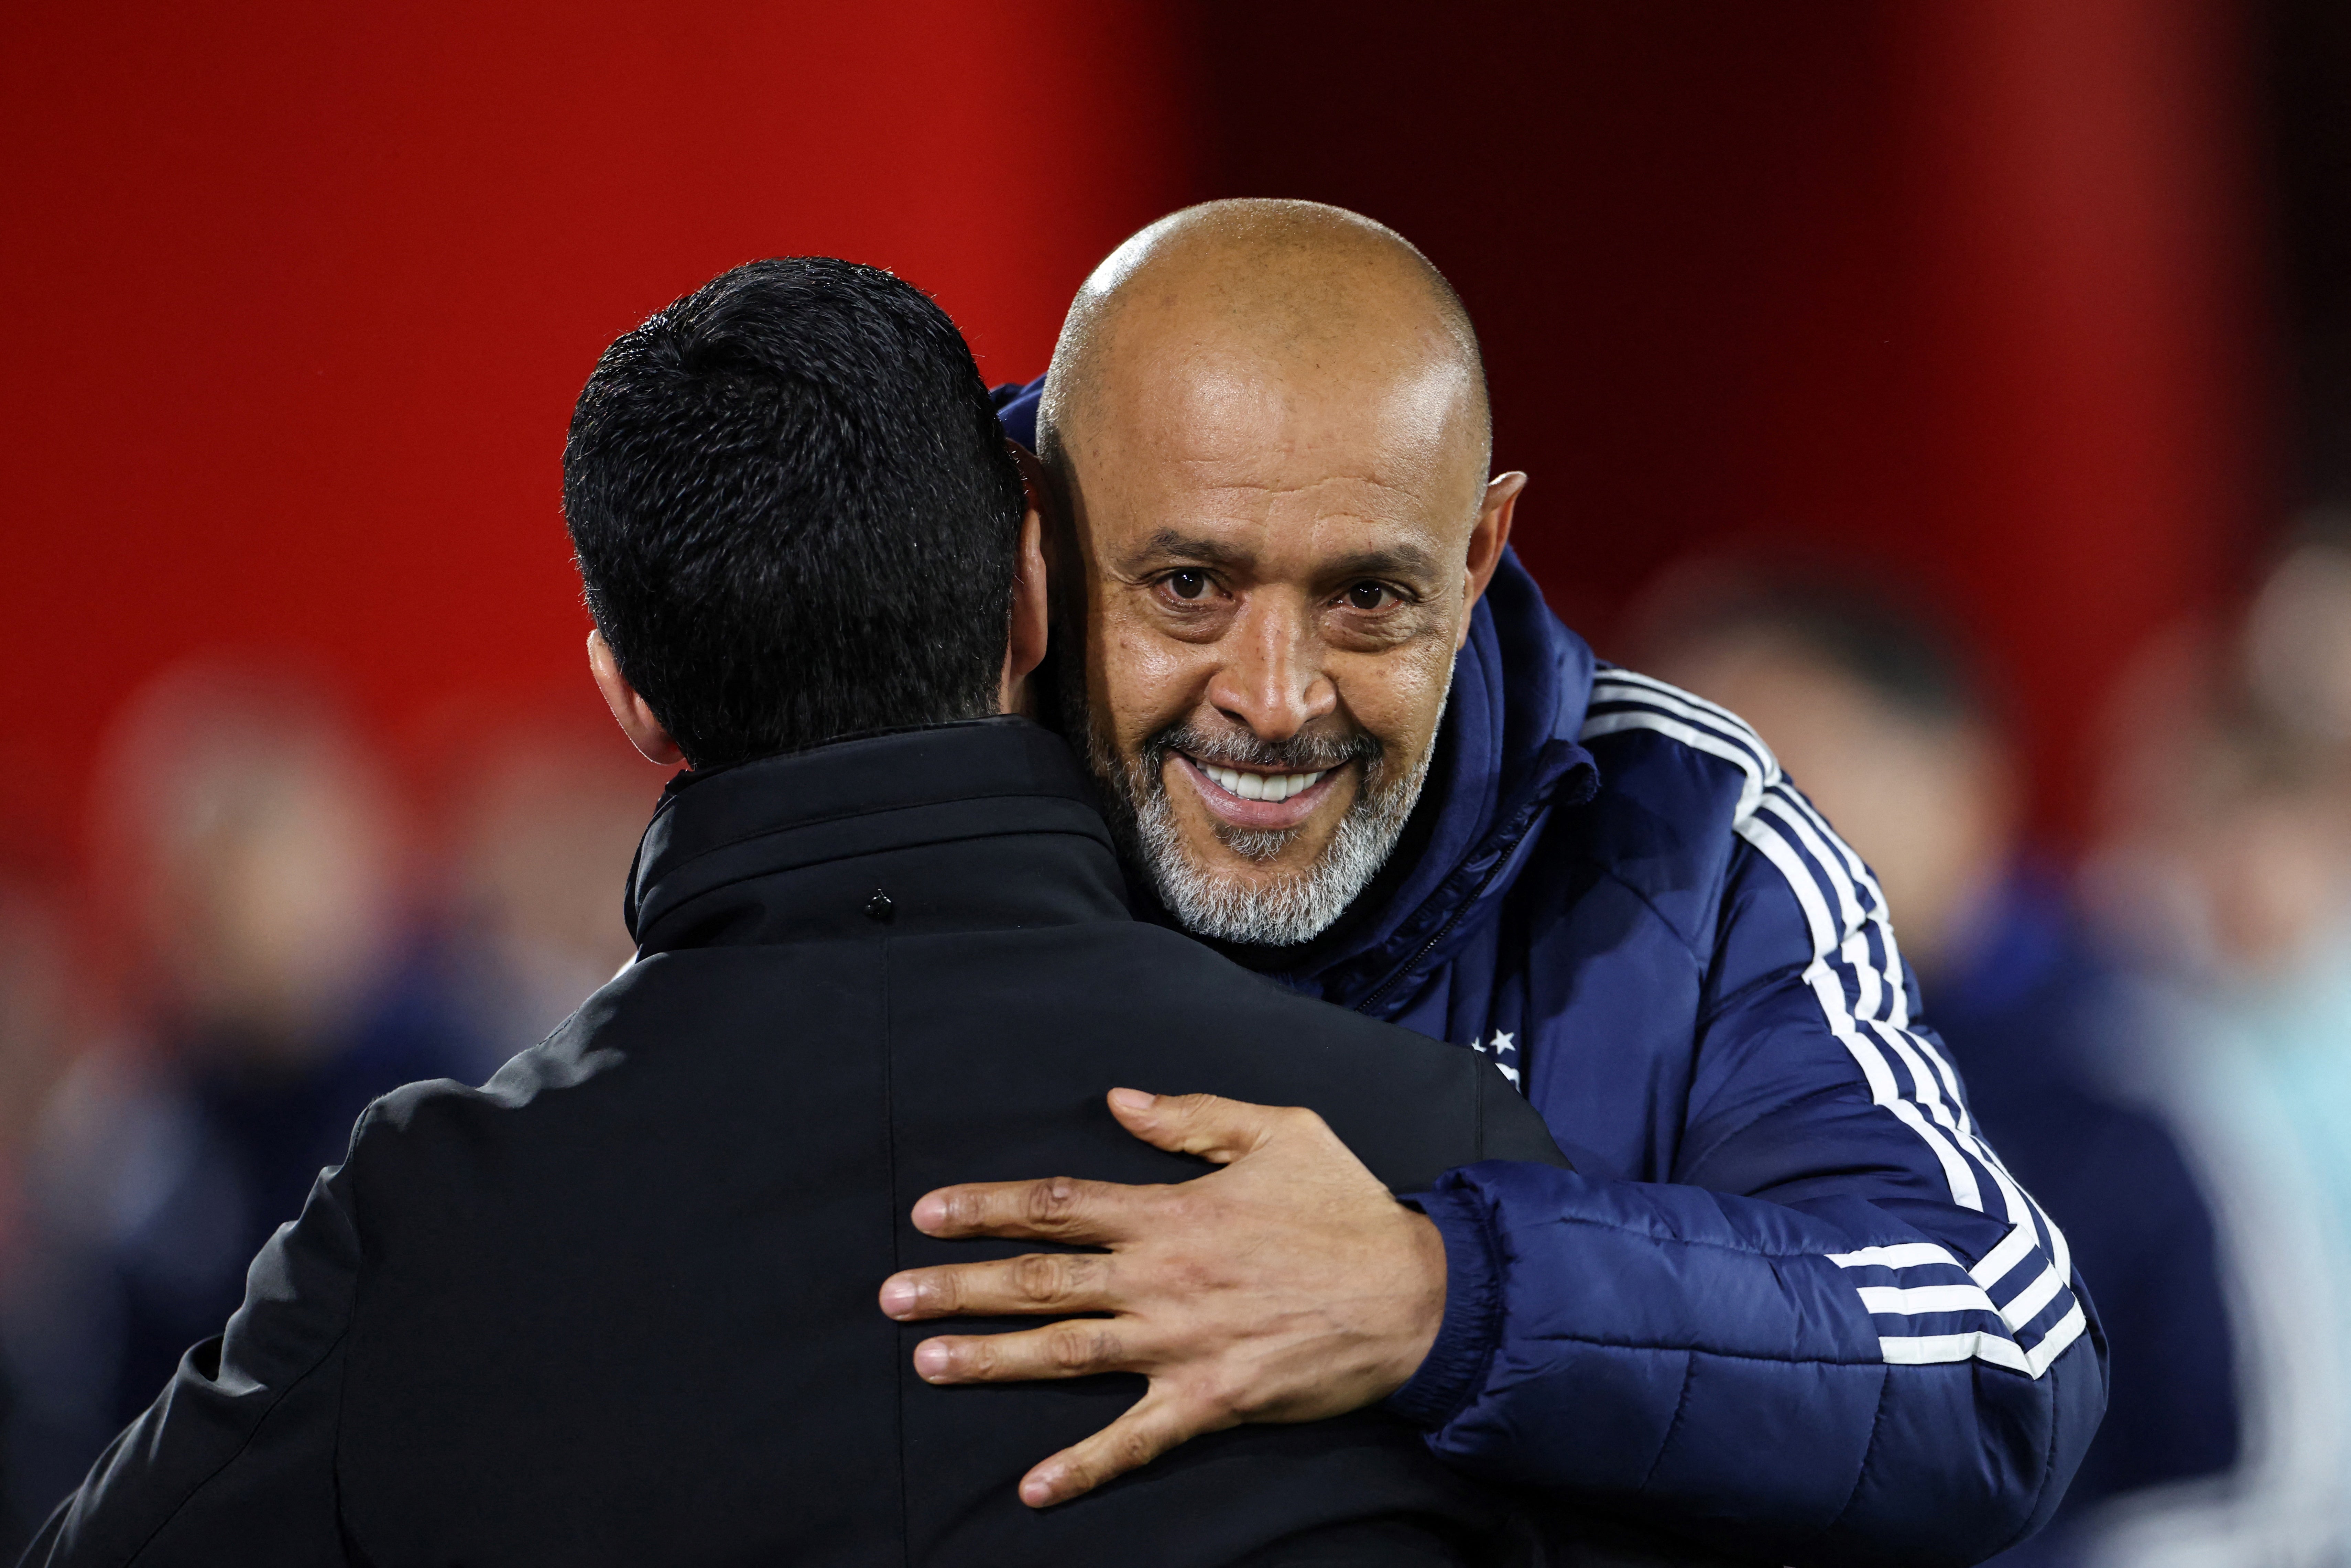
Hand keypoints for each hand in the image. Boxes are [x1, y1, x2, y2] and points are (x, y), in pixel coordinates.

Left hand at [876, 1088, 1447, 1506]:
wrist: (1415, 1294)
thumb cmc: (1348, 1208)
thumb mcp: (1280, 1131)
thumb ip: (1195, 1116)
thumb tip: (1120, 1100)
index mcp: (1173, 1212)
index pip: (1060, 1203)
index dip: (989, 1206)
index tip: (929, 1212)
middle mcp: (1163, 1277)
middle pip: (1042, 1278)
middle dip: (960, 1287)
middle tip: (892, 1299)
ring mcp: (1182, 1343)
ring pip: (1067, 1350)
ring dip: (993, 1359)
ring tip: (927, 1363)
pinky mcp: (1211, 1399)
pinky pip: (1135, 1439)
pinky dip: (1083, 1467)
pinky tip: (1033, 1488)